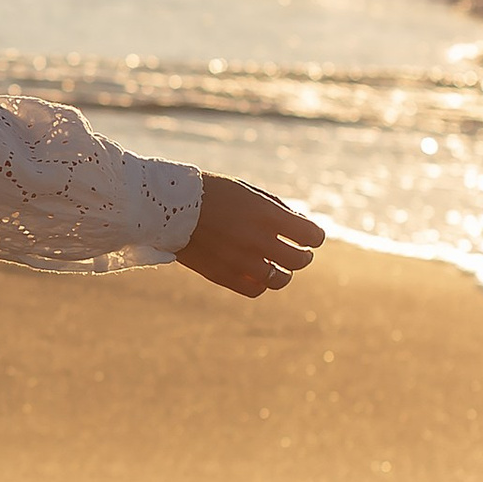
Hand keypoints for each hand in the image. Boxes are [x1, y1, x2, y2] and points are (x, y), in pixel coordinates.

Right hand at [176, 174, 325, 301]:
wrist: (168, 206)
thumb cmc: (211, 193)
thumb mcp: (247, 191)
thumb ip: (276, 209)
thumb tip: (301, 226)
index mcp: (266, 214)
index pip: (311, 235)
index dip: (315, 236)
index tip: (310, 235)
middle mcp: (257, 240)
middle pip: (299, 259)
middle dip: (302, 255)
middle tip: (298, 251)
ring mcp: (240, 260)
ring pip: (281, 279)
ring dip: (284, 272)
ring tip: (278, 266)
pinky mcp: (224, 275)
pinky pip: (256, 289)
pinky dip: (261, 283)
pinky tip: (257, 273)